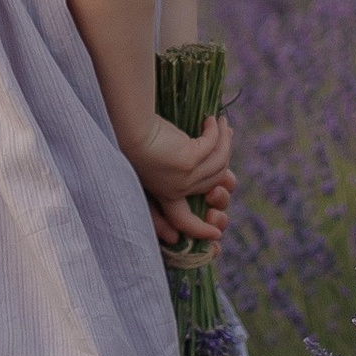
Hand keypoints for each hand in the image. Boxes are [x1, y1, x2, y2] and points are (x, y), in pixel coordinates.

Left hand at [129, 108, 234, 249]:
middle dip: (228, 179)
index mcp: (165, 195)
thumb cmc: (140, 137)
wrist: (128, 124)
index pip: (185, 223)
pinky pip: (214, 147)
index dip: (202, 230)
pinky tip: (214, 120)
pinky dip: (217, 132)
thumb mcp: (169, 159)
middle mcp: (175, 191)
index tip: (216, 234)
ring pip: (220, 166)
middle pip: (215, 189)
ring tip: (223, 126)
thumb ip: (195, 168)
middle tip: (228, 163)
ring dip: (225, 144)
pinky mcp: (189, 161)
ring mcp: (183, 178)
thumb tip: (227, 174)